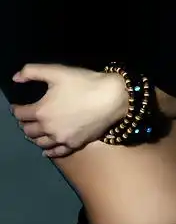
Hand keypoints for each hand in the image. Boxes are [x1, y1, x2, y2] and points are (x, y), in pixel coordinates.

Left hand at [11, 64, 126, 157]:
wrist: (112, 97)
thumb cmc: (84, 82)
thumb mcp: (57, 71)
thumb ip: (32, 72)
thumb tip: (15, 78)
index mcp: (41, 110)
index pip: (20, 114)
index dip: (17, 109)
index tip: (18, 106)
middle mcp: (48, 128)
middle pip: (28, 130)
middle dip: (25, 123)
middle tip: (27, 118)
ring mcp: (62, 139)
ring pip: (40, 143)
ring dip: (35, 137)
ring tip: (35, 131)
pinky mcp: (75, 144)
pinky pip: (57, 153)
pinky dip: (49, 152)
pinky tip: (46, 150)